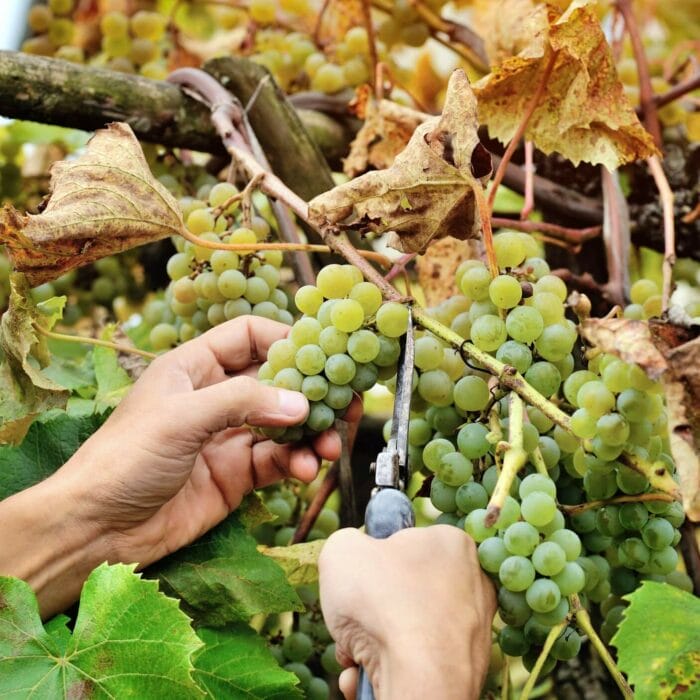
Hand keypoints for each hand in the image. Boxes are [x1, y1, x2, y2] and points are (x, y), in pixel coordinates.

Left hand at [0, 316, 356, 616]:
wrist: (98, 529)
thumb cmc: (125, 458)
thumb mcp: (182, 417)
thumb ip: (243, 402)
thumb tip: (303, 403)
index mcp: (195, 367)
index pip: (249, 336)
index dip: (285, 340)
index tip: (322, 355)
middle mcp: (216, 397)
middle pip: (277, 382)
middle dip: (312, 392)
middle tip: (346, 403)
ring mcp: (228, 437)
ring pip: (284, 425)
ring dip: (311, 433)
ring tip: (329, 446)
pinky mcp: (236, 475)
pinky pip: (278, 461)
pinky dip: (296, 463)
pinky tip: (304, 470)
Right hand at [318, 526, 495, 699]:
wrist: (421, 680)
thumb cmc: (382, 602)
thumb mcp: (342, 550)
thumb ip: (345, 542)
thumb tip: (350, 556)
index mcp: (450, 542)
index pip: (403, 543)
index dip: (373, 561)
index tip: (359, 578)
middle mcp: (472, 582)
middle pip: (401, 591)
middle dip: (369, 610)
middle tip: (352, 620)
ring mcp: (474, 627)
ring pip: (407, 629)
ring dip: (373, 642)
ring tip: (356, 654)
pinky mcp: (467, 667)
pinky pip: (418, 661)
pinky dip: (390, 668)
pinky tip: (368, 675)